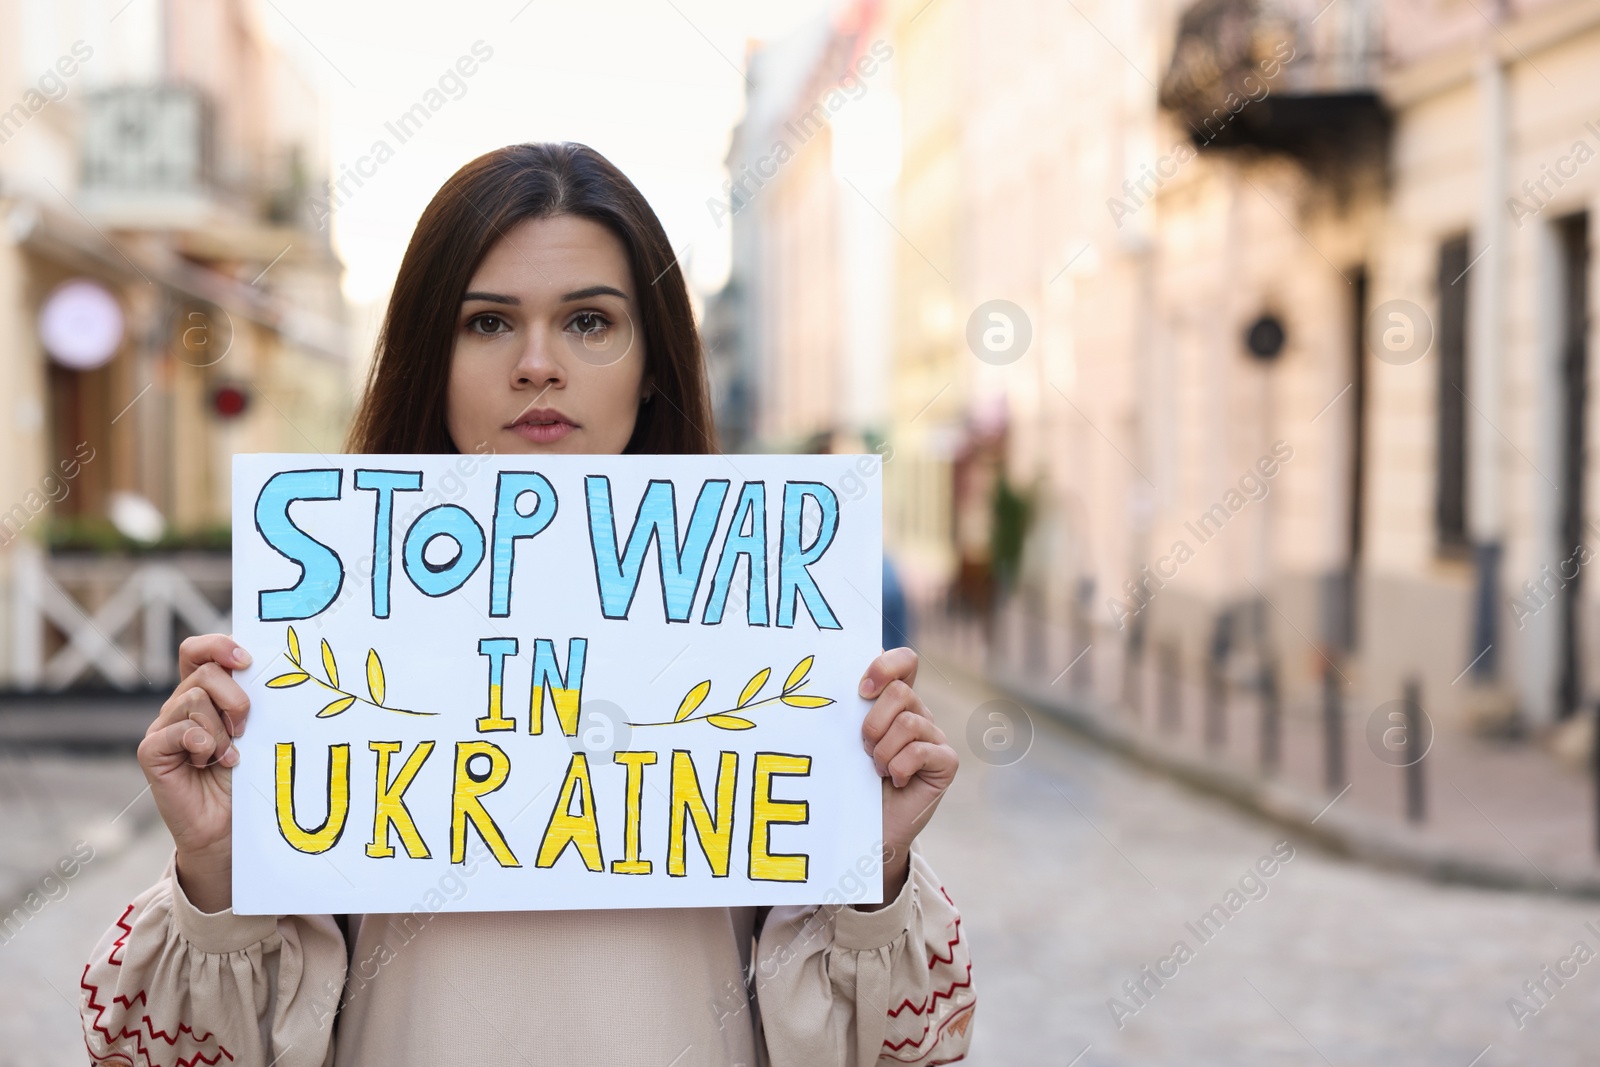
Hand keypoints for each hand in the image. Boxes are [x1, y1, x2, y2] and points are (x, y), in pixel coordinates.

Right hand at [137, 634, 252, 911]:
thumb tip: (261, 670)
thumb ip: (252, 701)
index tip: (246, 660)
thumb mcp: (257, 731)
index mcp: (205, 695)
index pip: (199, 651)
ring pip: (193, 700)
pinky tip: (213, 763)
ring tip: (229, 756)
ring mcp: (164, 729)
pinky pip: (176, 730)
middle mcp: (180, 707)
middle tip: (246, 728)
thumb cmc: (249, 779)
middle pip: (204, 674)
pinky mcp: (152, 752)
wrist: (231, 829)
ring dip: (221, 729)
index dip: (219, 646)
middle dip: (235, 697)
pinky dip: (203, 744)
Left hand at [857, 647, 957, 907]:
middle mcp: (918, 714)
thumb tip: (830, 678)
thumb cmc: (850, 781)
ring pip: (910, 722)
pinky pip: (924, 750)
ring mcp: (935, 738)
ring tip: (876, 769)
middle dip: (873, 721)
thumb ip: (849, 710)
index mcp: (894, 702)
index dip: (886, 665)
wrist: (864, 831)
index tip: (860, 690)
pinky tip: (894, 781)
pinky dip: (901, 766)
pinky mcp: (945, 763)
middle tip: (863, 748)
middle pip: (901, 692)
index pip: (904, 661)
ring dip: (884, 749)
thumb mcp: (845, 741)